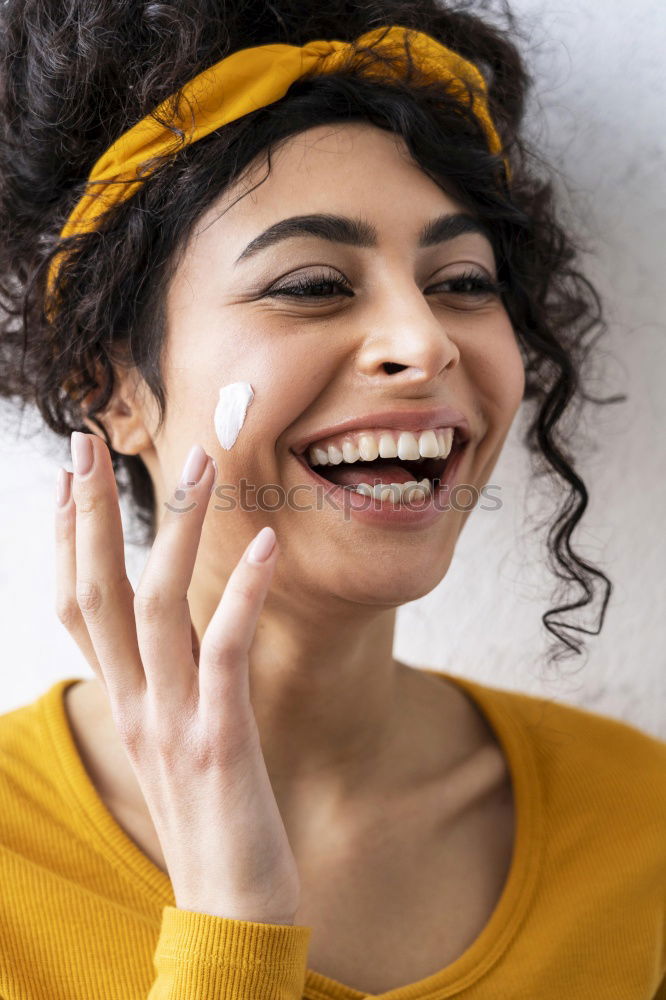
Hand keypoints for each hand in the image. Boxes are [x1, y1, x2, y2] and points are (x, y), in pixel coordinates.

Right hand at [54, 434, 299, 924]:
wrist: (231, 914)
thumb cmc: (214, 821)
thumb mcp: (179, 743)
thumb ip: (170, 686)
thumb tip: (176, 636)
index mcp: (126, 703)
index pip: (78, 606)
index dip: (69, 538)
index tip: (71, 477)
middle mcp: (137, 705)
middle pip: (96, 592)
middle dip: (90, 513)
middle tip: (84, 441)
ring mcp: (174, 722)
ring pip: (154, 608)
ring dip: (173, 530)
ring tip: (198, 462)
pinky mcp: (220, 741)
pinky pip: (225, 652)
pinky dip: (241, 594)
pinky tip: (265, 544)